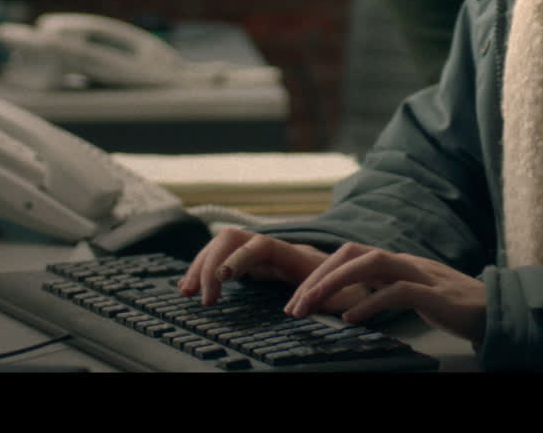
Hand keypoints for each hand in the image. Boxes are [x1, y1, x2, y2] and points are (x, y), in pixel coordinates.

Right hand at [178, 229, 368, 312]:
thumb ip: (334, 300)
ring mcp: (263, 254)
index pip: (260, 245)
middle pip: (233, 238)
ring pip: (224, 245)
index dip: (239, 258)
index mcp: (296, 254)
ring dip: (202, 264)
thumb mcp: (348, 297)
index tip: (222, 278)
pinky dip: (206, 270)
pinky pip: (224, 258)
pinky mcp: (256, 264)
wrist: (356, 276)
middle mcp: (276, 248)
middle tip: (200, 296)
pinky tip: (192, 287)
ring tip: (186, 291)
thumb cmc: (352, 288)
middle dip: (211, 262)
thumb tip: (315, 304)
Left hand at [284, 242, 486, 343]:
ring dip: (335, 283)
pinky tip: (351, 319)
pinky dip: (370, 303)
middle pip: (352, 253)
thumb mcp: (409, 293)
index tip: (297, 298)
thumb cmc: (450, 305)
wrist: (494, 311)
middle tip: (294, 305)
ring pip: (370, 264)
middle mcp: (404, 261)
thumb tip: (346, 301)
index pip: (349, 254)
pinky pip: (397, 291)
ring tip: (312, 306)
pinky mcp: (434, 294)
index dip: (319, 271)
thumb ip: (382, 289)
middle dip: (318, 276)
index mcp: (396, 261)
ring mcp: (420, 273)